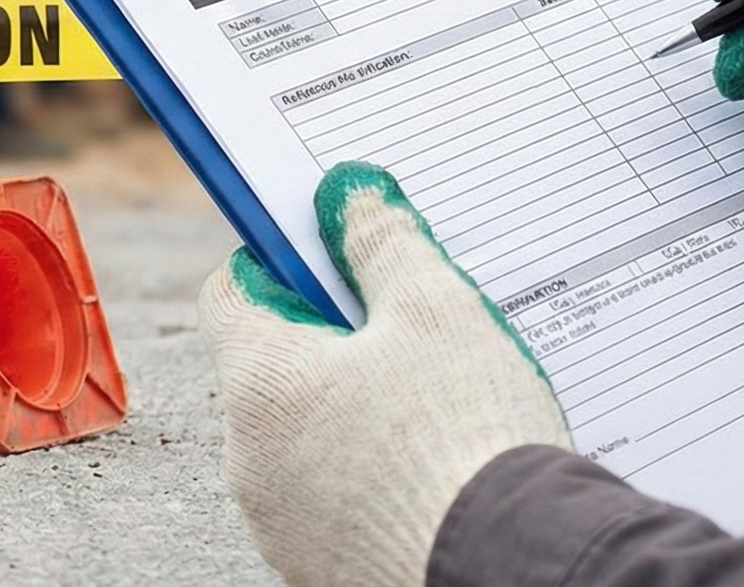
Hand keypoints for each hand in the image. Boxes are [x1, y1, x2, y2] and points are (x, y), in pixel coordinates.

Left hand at [201, 164, 568, 586]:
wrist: (511, 567)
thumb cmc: (467, 435)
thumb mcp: (434, 308)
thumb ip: (381, 241)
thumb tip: (346, 194)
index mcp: (259, 383)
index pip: (232, 293)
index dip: (284, 263)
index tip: (337, 256)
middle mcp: (251, 460)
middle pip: (275, 369)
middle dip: (334, 341)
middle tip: (409, 330)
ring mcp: (285, 524)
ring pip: (307, 439)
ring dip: (356, 412)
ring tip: (437, 403)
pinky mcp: (325, 567)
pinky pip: (338, 501)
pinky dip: (375, 476)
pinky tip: (438, 465)